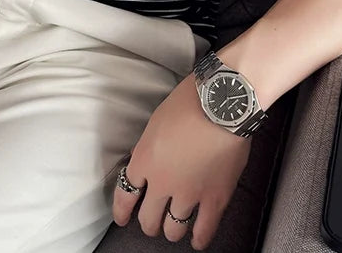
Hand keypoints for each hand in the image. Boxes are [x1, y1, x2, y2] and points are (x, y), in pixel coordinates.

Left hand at [112, 73, 251, 249]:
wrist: (220, 104)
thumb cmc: (188, 102)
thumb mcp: (156, 121)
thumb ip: (150, 147)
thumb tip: (150, 159)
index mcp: (144, 160)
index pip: (125, 194)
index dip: (121, 210)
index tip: (121, 218)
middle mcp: (161, 183)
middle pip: (148, 218)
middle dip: (148, 222)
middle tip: (152, 221)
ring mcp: (188, 194)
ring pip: (173, 228)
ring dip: (171, 230)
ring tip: (174, 228)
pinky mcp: (215, 199)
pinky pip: (204, 229)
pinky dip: (199, 238)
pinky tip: (197, 240)